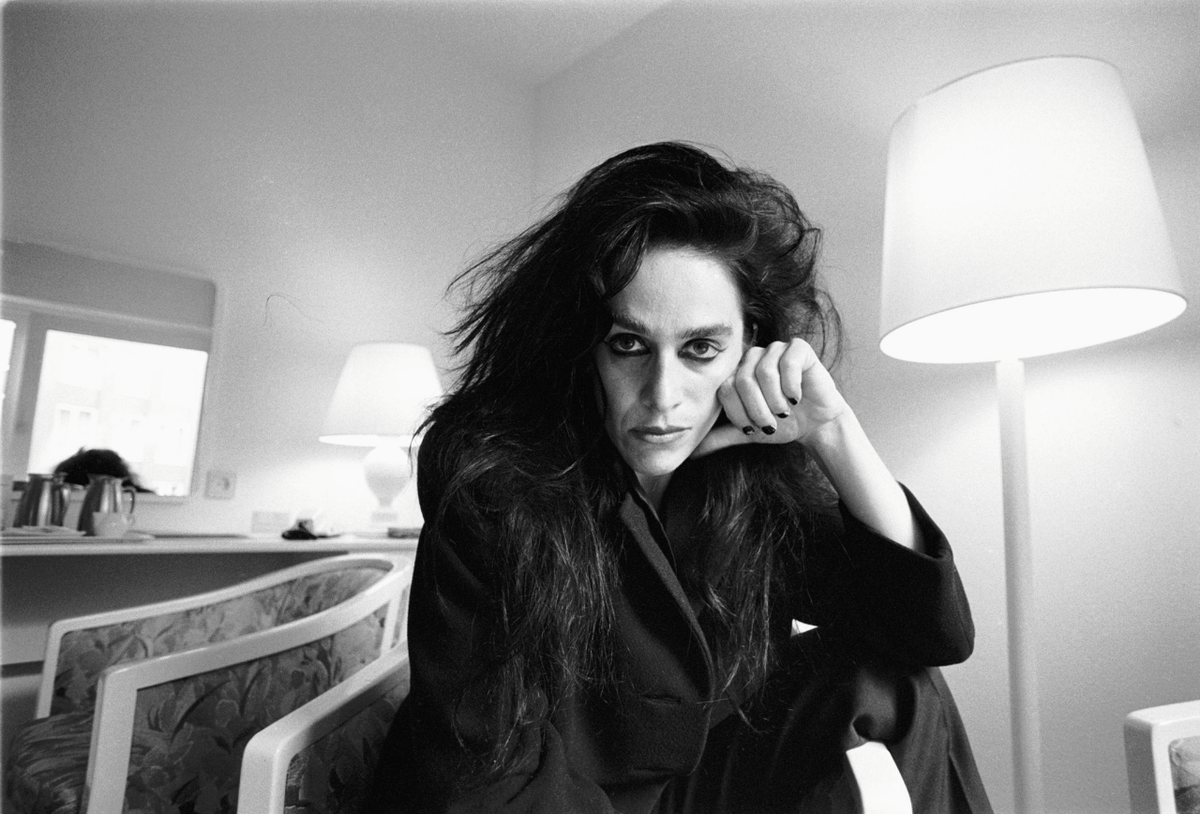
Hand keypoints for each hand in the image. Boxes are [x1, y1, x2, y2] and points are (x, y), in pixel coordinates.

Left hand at [692, 338, 848, 458]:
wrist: (817, 423)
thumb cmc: (781, 424)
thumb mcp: (747, 433)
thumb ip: (720, 437)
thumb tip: (691, 453)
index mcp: (736, 373)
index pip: (725, 389)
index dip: (738, 413)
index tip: (752, 429)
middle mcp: (753, 357)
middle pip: (743, 380)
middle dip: (757, 410)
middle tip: (771, 425)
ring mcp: (775, 350)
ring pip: (764, 372)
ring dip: (775, 400)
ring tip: (784, 412)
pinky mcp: (799, 348)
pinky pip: (788, 362)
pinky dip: (791, 385)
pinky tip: (797, 397)